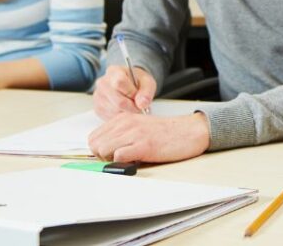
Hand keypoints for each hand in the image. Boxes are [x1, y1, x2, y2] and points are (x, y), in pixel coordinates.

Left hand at [88, 112, 209, 162]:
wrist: (189, 131)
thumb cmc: (165, 133)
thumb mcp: (139, 127)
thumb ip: (121, 135)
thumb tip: (103, 152)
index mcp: (123, 118)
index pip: (93, 137)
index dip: (99, 149)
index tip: (111, 154)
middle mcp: (126, 123)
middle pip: (95, 144)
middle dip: (103, 156)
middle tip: (119, 159)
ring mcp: (134, 133)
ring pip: (103, 150)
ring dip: (111, 160)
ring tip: (127, 159)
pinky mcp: (144, 145)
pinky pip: (119, 157)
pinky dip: (124, 163)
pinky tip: (136, 160)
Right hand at [92, 65, 156, 119]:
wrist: (130, 86)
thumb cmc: (138, 82)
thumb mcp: (147, 82)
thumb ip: (147, 92)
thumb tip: (142, 104)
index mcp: (114, 71)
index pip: (119, 83)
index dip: (132, 93)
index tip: (138, 96)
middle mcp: (102, 83)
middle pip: (118, 101)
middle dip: (132, 107)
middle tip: (139, 106)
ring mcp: (98, 96)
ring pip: (115, 111)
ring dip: (127, 112)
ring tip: (132, 106)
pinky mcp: (97, 108)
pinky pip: (110, 117)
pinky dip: (120, 116)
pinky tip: (124, 110)